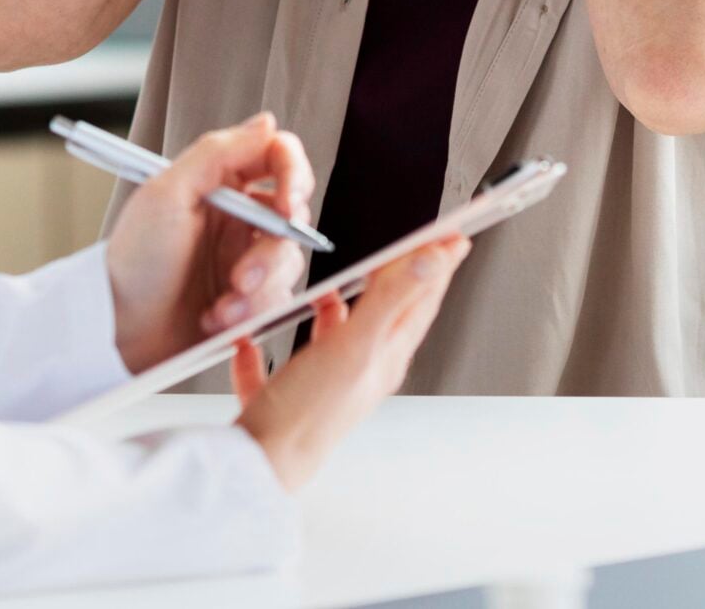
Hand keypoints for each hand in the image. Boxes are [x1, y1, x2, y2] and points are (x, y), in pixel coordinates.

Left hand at [105, 113, 314, 373]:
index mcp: (221, 181)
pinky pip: (277, 299)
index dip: (294, 175)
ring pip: (288, 261)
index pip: (277, 157)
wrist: (121, 328)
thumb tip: (266, 123)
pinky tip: (215, 319)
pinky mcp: (252, 296)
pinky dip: (249, 312)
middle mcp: (240, 215)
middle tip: (242, 277)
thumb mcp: (166, 195)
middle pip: (293, 215)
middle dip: (271, 251)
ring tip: (221, 306)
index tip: (288, 205)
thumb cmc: (135, 261)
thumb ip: (216, 153)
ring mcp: (248, 257)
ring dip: (257, 288)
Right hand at [230, 235, 470, 492]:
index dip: (439, 265)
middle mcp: (359, 370)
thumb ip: (391, 299)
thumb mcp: (355, 346)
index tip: (455, 238)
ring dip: (332, 310)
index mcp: (383, 357)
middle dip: (397, 280)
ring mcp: (323, 386)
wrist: (263, 466)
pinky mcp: (283, 400)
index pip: (420, 301)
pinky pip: (276, 369)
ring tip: (329, 285)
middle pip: (384, 316)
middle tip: (411, 251)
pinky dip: (266, 352)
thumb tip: (433, 261)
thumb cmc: (309, 414)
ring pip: (333, 339)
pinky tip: (249, 342)